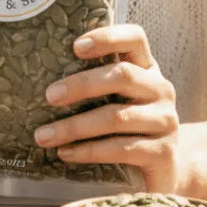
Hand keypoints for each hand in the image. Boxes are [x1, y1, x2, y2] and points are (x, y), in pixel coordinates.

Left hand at [34, 24, 181, 192]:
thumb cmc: (128, 126)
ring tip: (43, 135)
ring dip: (75, 126)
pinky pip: (120, 149)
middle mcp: (161, 89)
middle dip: (81, 84)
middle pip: (122, 76)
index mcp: (147, 68)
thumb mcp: (117, 99)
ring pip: (116, 117)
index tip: (75, 47)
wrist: (164, 169)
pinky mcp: (164, 153)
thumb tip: (40, 78)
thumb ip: (95, 84)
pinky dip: (88, 151)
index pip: (135, 38)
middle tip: (49, 96)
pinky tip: (65, 153)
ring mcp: (166, 121)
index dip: (107, 37)